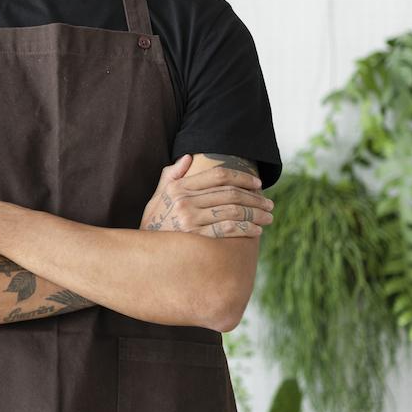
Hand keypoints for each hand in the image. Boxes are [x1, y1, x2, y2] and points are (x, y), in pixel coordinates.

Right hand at [140, 156, 272, 237]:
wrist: (143, 253)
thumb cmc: (153, 224)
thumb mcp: (157, 197)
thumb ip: (171, 175)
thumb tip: (188, 158)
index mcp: (178, 188)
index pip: (219, 175)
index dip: (242, 177)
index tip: (258, 184)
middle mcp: (184, 201)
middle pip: (231, 194)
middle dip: (255, 198)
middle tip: (269, 204)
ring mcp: (190, 220)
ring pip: (234, 211)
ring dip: (256, 214)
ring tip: (268, 218)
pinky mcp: (196, 238)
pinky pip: (228, 230)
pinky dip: (246, 229)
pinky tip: (256, 231)